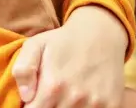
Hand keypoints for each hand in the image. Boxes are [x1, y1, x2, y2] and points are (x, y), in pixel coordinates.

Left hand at [12, 6, 128, 107]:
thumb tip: (26, 97)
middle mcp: (75, 98)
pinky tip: (81, 100)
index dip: (33, 107)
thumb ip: (23, 70)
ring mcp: (95, 104)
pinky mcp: (112, 105)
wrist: (101, 34)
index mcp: (53, 86)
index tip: (35, 99)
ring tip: (65, 97)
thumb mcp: (35, 45)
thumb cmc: (63, 41)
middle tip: (51, 97)